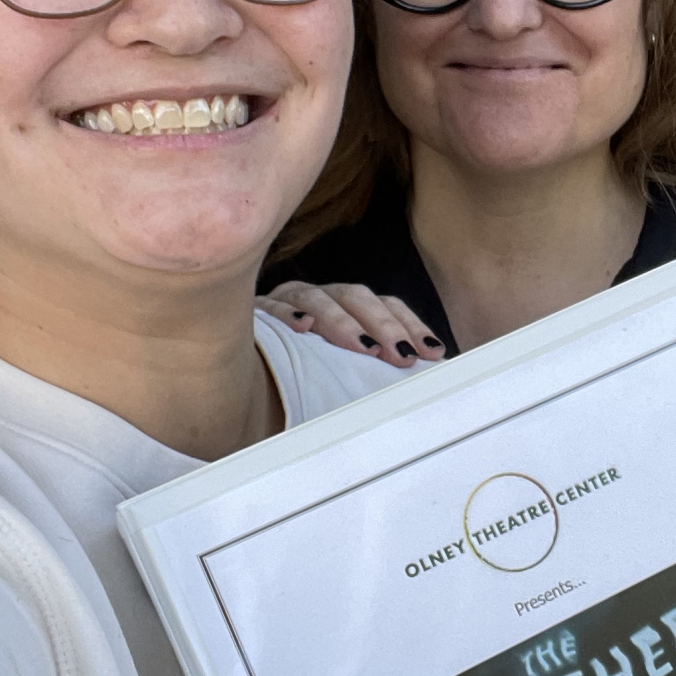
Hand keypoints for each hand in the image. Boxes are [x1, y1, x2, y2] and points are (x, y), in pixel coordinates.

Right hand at [257, 280, 446, 362]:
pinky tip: (302, 327)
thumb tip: (424, 373)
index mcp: (345, 305)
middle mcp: (319, 297)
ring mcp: (286, 301)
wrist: (243, 379)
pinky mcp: (255, 313)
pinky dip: (287, 314)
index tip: (432, 351)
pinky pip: (270, 308)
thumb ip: (376, 367)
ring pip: (318, 299)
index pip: (384, 304)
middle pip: (356, 298)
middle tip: (402, 354)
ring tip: (364, 346)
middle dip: (383, 324)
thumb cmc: (301, 373)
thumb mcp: (343, 370)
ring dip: (343, 322)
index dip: (409, 324)